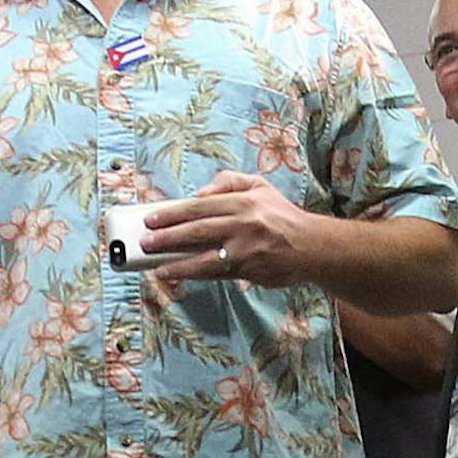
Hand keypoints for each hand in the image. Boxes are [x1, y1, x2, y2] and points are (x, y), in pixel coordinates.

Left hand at [141, 171, 313, 287]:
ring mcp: (245, 251)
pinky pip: (215, 274)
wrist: (311, 247)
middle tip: (146, 241)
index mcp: (243, 202)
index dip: (172, 213)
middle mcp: (243, 225)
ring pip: (204, 258)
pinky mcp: (248, 272)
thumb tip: (199, 193)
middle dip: (168, 237)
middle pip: (198, 231)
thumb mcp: (259, 187)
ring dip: (177, 263)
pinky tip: (177, 276)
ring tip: (155, 266)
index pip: (200, 206)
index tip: (151, 218)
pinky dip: (194, 275)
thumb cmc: (281, 217)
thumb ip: (229, 182)